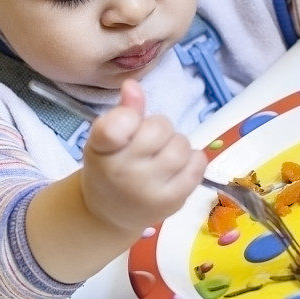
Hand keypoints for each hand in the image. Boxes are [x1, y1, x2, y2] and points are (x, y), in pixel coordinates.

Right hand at [80, 79, 207, 231]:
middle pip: (159, 128)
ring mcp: (149, 190)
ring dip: (176, 144)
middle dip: (159, 128)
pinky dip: (192, 159)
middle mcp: (123, 173)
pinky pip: (198, 164)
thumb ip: (122, 112)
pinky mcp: (173, 202)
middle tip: (149, 141)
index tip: (129, 123)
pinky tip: (177, 166)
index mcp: (101, 151)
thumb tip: (132, 85)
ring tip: (164, 154)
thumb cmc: (109, 168)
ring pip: (181, 145)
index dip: (128, 117)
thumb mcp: (105, 140)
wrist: (110, 215)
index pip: (115, 126)